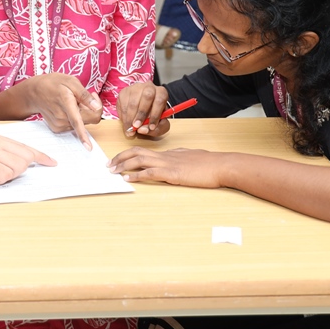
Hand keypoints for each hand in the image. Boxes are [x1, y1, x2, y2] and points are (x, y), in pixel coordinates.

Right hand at [18, 74, 103, 149]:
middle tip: (89, 96)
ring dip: (83, 113)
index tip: (89, 148)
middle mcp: (62, 117)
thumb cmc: (53, 84)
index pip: (77, 122)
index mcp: (66, 103)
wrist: (34, 93)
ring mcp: (59, 124)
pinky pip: (74, 125)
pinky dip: (76, 118)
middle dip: (92, 110)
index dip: (84, 136)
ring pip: (81, 123)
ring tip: (73, 101)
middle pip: (87, 121)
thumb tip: (96, 107)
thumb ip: (84, 95)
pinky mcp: (58, 128)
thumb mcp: (70, 81)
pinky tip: (68, 108)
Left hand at [108, 146, 224, 186]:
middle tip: (109, 164)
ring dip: (123, 165)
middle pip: (137, 151)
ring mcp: (168, 163)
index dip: (128, 153)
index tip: (118, 159)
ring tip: (113, 171)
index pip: (144, 150)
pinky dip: (136, 175)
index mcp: (169, 153)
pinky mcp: (172, 173)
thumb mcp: (192, 157)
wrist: (221, 165)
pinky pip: (150, 173)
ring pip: (139, 159)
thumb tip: (176, 158)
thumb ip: (181, 157)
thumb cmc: (210, 163)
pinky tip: (128, 179)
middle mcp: (165, 155)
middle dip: (120, 157)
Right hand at [116, 82, 171, 137]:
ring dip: (130, 118)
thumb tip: (142, 129)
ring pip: (133, 103)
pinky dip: (123, 117)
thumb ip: (156, 129)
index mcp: (161, 93)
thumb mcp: (160, 124)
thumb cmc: (153, 116)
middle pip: (147, 97)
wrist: (142, 109)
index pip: (160, 101)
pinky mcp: (124, 92)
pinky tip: (126, 123)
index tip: (151, 127)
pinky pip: (122, 104)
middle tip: (137, 127)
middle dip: (141, 114)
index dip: (155, 115)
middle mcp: (149, 87)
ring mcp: (135, 88)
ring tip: (130, 130)